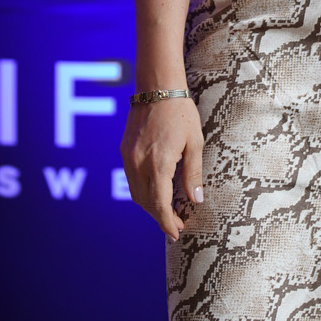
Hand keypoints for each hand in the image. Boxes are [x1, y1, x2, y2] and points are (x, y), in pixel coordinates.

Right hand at [121, 96, 204, 242]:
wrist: (157, 87)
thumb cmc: (181, 113)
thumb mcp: (195, 143)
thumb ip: (193, 174)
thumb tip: (196, 201)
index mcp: (158, 163)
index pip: (159, 204)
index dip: (167, 222)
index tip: (176, 233)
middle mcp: (138, 163)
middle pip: (145, 202)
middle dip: (159, 217)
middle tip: (176, 225)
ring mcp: (128, 157)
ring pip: (135, 193)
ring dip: (150, 205)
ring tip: (167, 211)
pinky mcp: (124, 150)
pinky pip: (132, 179)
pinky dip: (143, 191)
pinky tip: (156, 191)